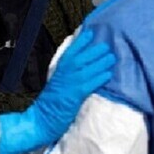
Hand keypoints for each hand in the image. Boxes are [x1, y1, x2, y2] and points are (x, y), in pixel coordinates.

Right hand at [0, 29, 114, 153]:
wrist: (41, 120)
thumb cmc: (52, 102)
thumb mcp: (58, 82)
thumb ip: (69, 72)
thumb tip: (84, 62)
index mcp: (59, 68)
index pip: (71, 50)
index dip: (82, 40)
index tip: (92, 32)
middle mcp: (64, 73)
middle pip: (82, 56)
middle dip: (95, 49)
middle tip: (108, 46)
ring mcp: (69, 83)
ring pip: (88, 67)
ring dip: (101, 62)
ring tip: (112, 57)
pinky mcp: (74, 95)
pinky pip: (89, 83)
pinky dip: (99, 78)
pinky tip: (108, 74)